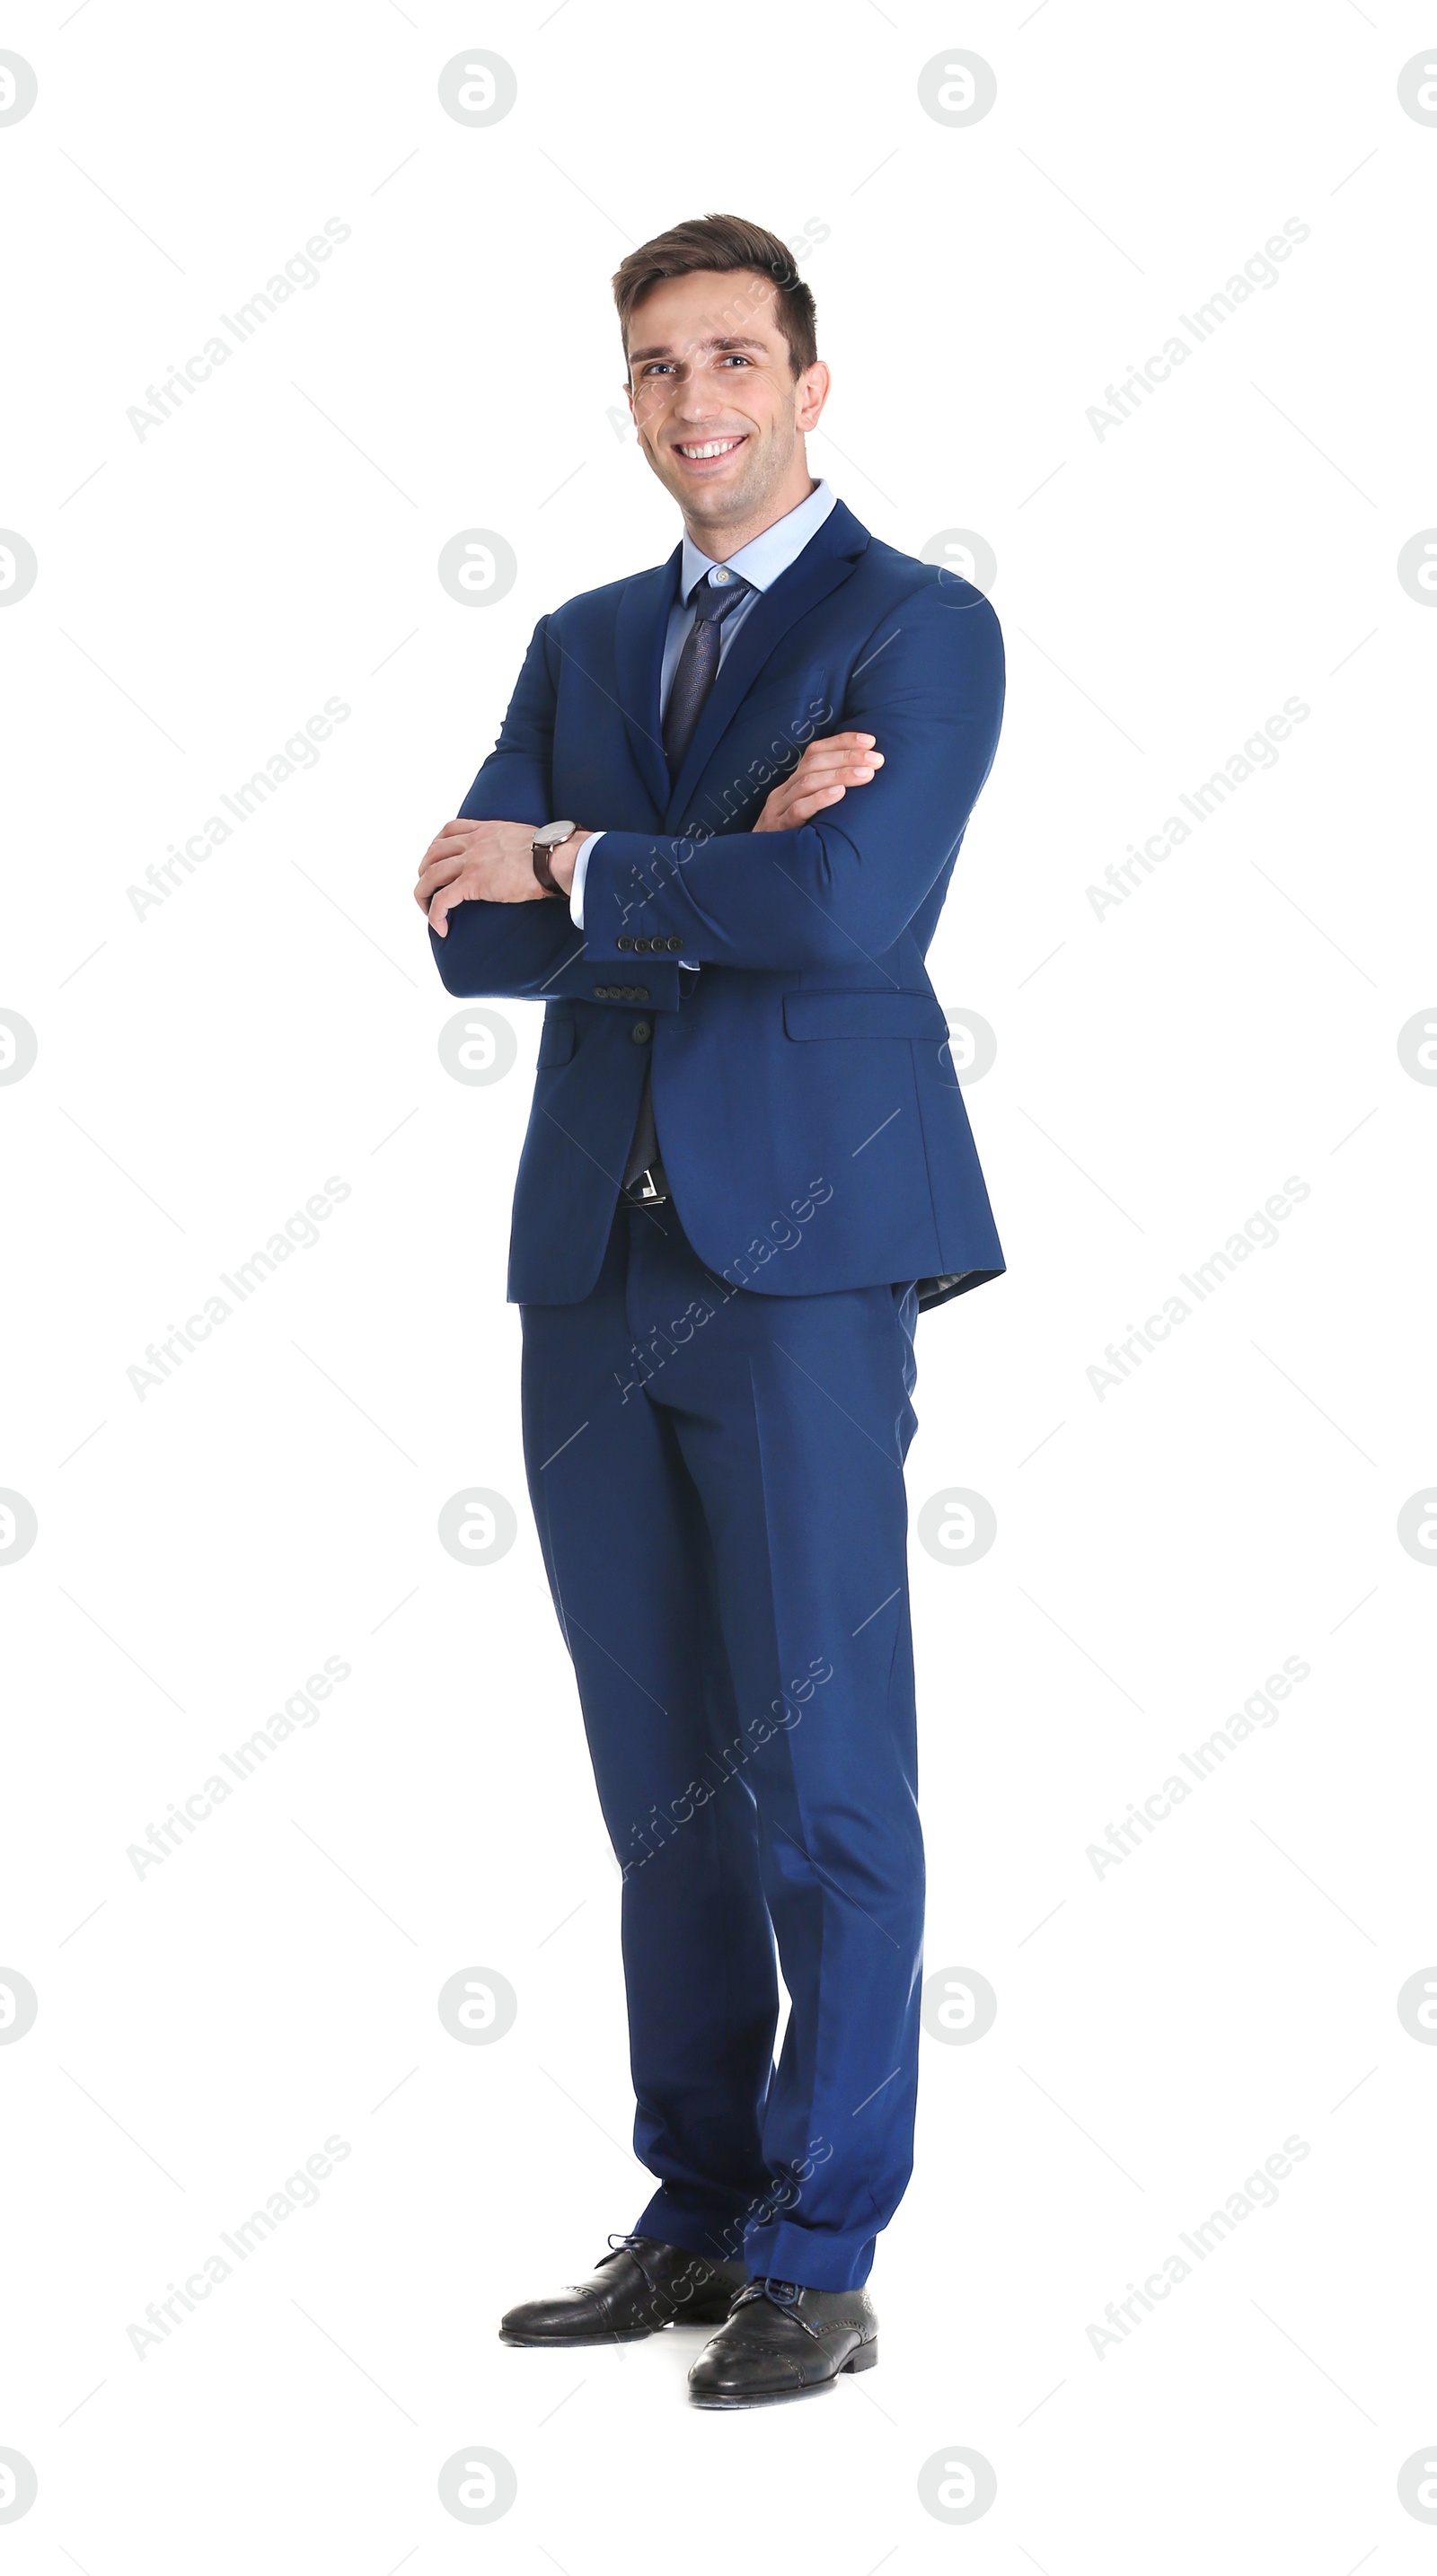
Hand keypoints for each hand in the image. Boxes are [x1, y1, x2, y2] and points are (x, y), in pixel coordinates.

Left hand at [415, 820, 584, 934]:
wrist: (553, 859)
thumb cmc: (550, 853)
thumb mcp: (524, 837)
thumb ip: (512, 844)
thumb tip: (521, 857)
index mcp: (485, 830)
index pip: (450, 829)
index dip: (437, 845)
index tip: (436, 858)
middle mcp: (473, 842)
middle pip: (433, 852)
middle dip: (424, 871)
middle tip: (428, 888)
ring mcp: (470, 862)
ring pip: (431, 874)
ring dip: (423, 893)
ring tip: (427, 910)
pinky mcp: (473, 883)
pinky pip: (443, 899)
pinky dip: (435, 914)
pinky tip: (440, 927)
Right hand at [753, 732, 882, 832]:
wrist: (758, 868)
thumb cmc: (792, 839)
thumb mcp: (807, 813)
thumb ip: (827, 796)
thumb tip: (866, 780)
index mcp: (792, 783)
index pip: (816, 751)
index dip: (842, 742)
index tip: (871, 740)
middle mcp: (784, 791)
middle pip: (814, 763)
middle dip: (848, 757)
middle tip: (877, 760)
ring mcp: (778, 809)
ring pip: (808, 782)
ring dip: (840, 775)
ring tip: (866, 775)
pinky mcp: (778, 829)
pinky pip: (798, 810)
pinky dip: (820, 799)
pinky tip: (840, 794)